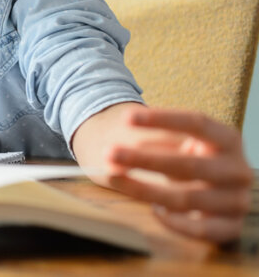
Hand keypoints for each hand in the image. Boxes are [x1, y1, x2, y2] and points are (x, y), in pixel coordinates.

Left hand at [102, 107, 252, 243]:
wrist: (208, 187)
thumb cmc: (186, 158)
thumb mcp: (174, 144)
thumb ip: (152, 145)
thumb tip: (115, 156)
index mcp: (228, 139)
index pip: (197, 123)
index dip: (162, 119)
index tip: (125, 117)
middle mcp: (237, 169)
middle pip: (188, 164)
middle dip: (144, 159)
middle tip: (109, 152)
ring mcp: (236, 199)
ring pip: (186, 198)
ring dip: (145, 190)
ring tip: (114, 178)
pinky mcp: (230, 226)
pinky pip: (199, 229)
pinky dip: (173, 221)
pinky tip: (154, 210)